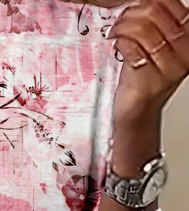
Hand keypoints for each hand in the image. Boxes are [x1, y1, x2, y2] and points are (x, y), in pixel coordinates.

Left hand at [109, 0, 188, 122]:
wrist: (138, 111)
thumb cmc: (145, 77)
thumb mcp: (159, 44)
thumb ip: (157, 20)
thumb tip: (145, 0)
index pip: (169, 2)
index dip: (149, 0)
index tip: (136, 5)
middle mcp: (185, 50)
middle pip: (154, 10)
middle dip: (132, 11)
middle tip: (122, 20)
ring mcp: (169, 65)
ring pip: (141, 27)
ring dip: (122, 26)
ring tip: (117, 32)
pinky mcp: (149, 77)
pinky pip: (130, 46)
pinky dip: (120, 42)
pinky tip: (118, 45)